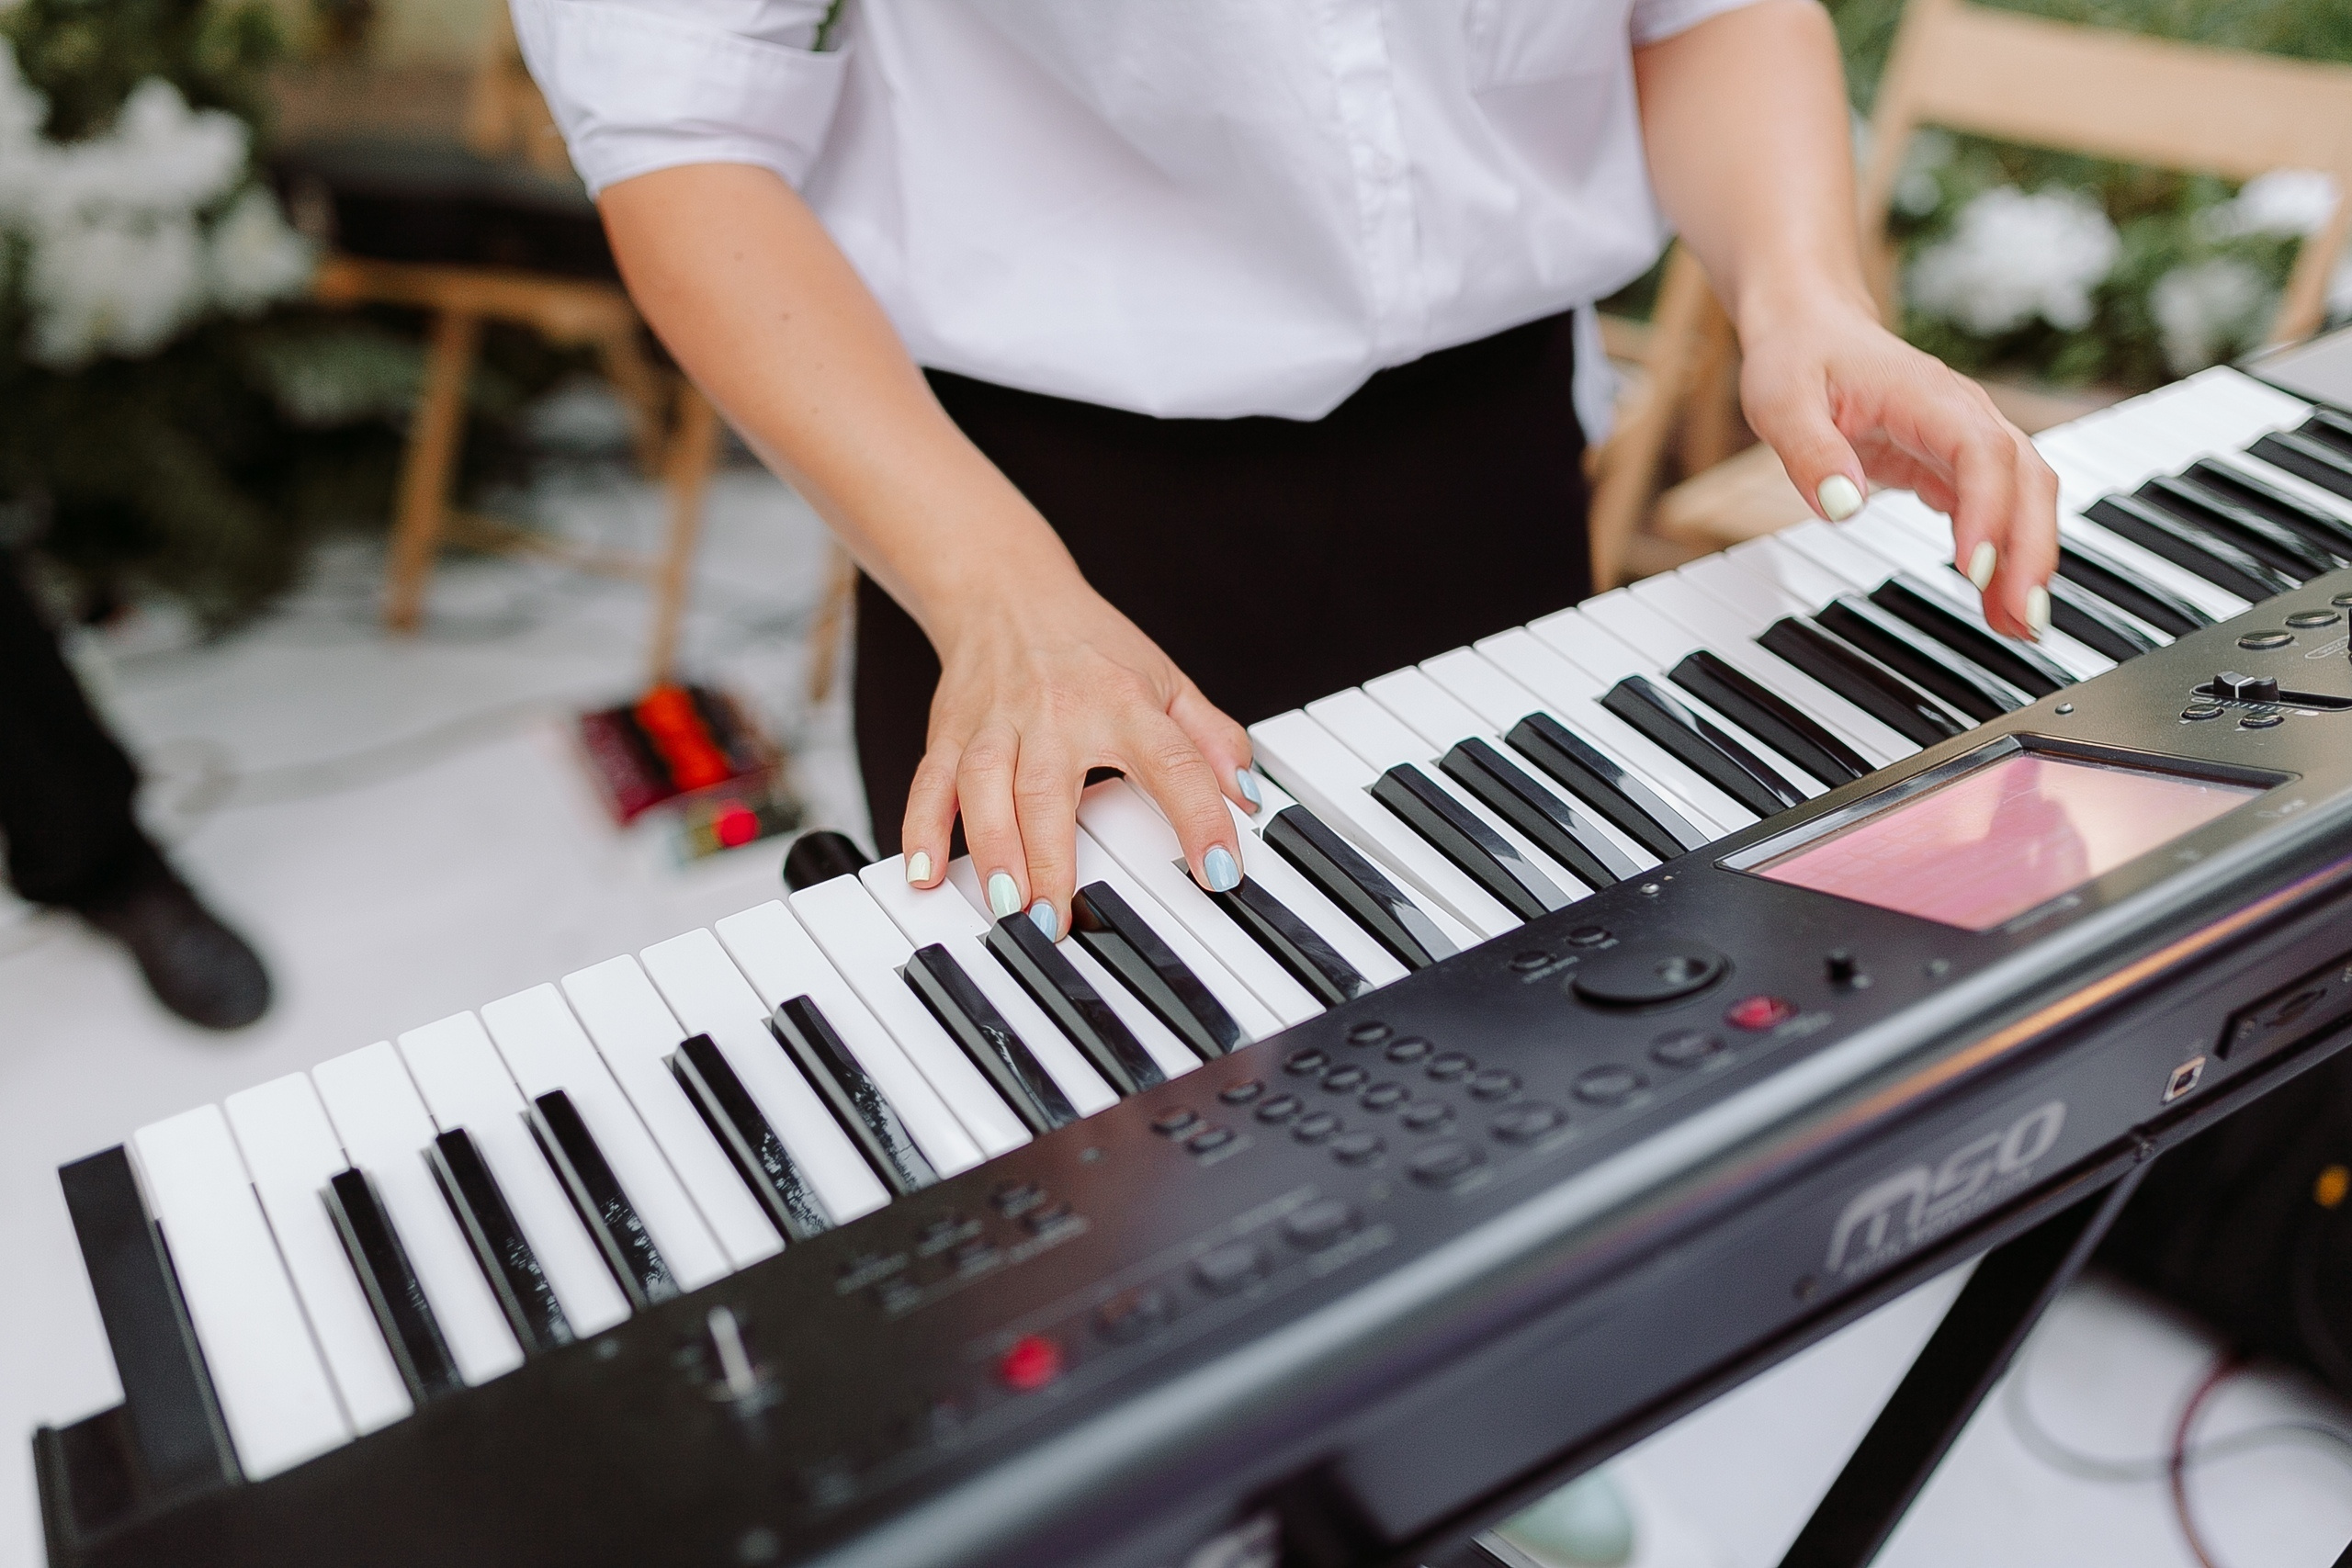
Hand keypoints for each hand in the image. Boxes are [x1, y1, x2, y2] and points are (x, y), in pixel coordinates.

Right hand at [901, 576, 1256, 936]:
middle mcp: (1056, 712)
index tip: (1219, 872)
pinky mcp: (949, 731)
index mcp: (1124, 702)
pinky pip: (930, 783)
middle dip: (1051, 857)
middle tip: (1058, 921)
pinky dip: (922, 829)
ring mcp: (997, 723)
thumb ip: (1212, 737)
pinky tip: (923, 873)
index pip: (1173, 761)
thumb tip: (1249, 794)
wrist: (1006, 590)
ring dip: (992, 850)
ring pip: (985, 787)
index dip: (1201, 817)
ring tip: (1006, 907)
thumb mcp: (1167, 679)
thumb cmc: (1091, 645)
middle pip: (1050, 788)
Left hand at [1737, 294, 2058, 640]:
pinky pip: (1997, 511)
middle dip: (2031, 549)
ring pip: (2025, 497)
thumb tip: (1842, 507)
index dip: (1986, 508)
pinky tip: (1998, 601)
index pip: (1980, 451)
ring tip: (2020, 626)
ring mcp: (1966, 440)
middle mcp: (1963, 415)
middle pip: (2025, 479)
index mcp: (1926, 394)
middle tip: (2020, 618)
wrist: (1810, 325)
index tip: (1974, 566)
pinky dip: (2004, 555)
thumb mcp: (1781, 401)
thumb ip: (1811, 452)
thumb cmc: (1798, 356)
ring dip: (2029, 559)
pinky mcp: (1956, 465)